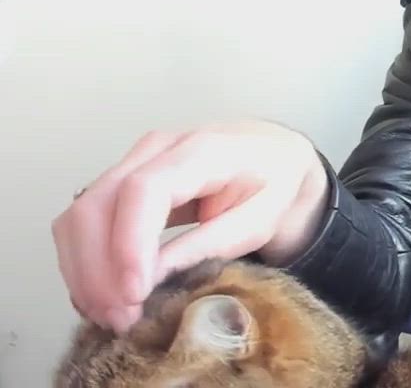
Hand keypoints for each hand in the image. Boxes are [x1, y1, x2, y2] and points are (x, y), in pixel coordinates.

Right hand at [51, 119, 328, 334]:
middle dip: (98, 270)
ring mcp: (132, 162)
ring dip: (84, 271)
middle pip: (97, 204)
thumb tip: (153, 278)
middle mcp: (156, 149)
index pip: (144, 191)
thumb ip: (211, 244)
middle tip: (120, 319)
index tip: (134, 294)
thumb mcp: (261, 219)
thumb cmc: (274, 184)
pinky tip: (103, 296)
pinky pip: (83, 222)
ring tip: (111, 315)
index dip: (129, 245)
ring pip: (78, 215)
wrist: (274, 154)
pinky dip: (84, 262)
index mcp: (202, 149)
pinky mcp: (120, 182)